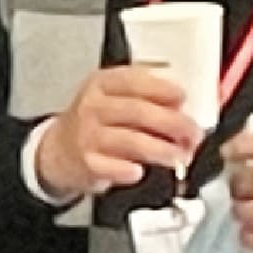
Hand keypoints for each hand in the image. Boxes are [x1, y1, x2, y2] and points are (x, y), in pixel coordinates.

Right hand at [31, 64, 203, 205]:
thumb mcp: (114, 96)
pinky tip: (141, 171)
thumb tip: (184, 105)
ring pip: (131, 141)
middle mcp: (93, 106)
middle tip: (193, 134)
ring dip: (162, 150)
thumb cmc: (96, 121)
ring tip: (180, 156)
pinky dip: (129, 171)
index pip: (135, 81)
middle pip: (138, 112)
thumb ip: (146, 94)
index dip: (162, 89)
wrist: (60, 150)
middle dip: (173, 124)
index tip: (183, 98)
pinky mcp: (87, 162)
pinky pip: (113, 167)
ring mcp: (88, 135)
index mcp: (102, 84)